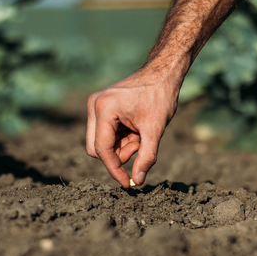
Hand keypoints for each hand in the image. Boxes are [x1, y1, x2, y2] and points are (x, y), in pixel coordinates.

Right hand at [86, 69, 178, 187]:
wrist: (162, 72)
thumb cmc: (160, 96)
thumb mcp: (155, 130)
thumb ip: (146, 157)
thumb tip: (137, 181)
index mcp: (104, 109)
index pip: (102, 149)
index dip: (114, 169)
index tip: (127, 183)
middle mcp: (94, 106)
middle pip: (96, 148)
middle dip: (117, 154)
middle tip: (139, 147)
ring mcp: (95, 105)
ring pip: (100, 142)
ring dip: (120, 146)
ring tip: (140, 135)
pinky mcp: (99, 106)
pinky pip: (103, 133)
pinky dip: (119, 138)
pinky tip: (134, 129)